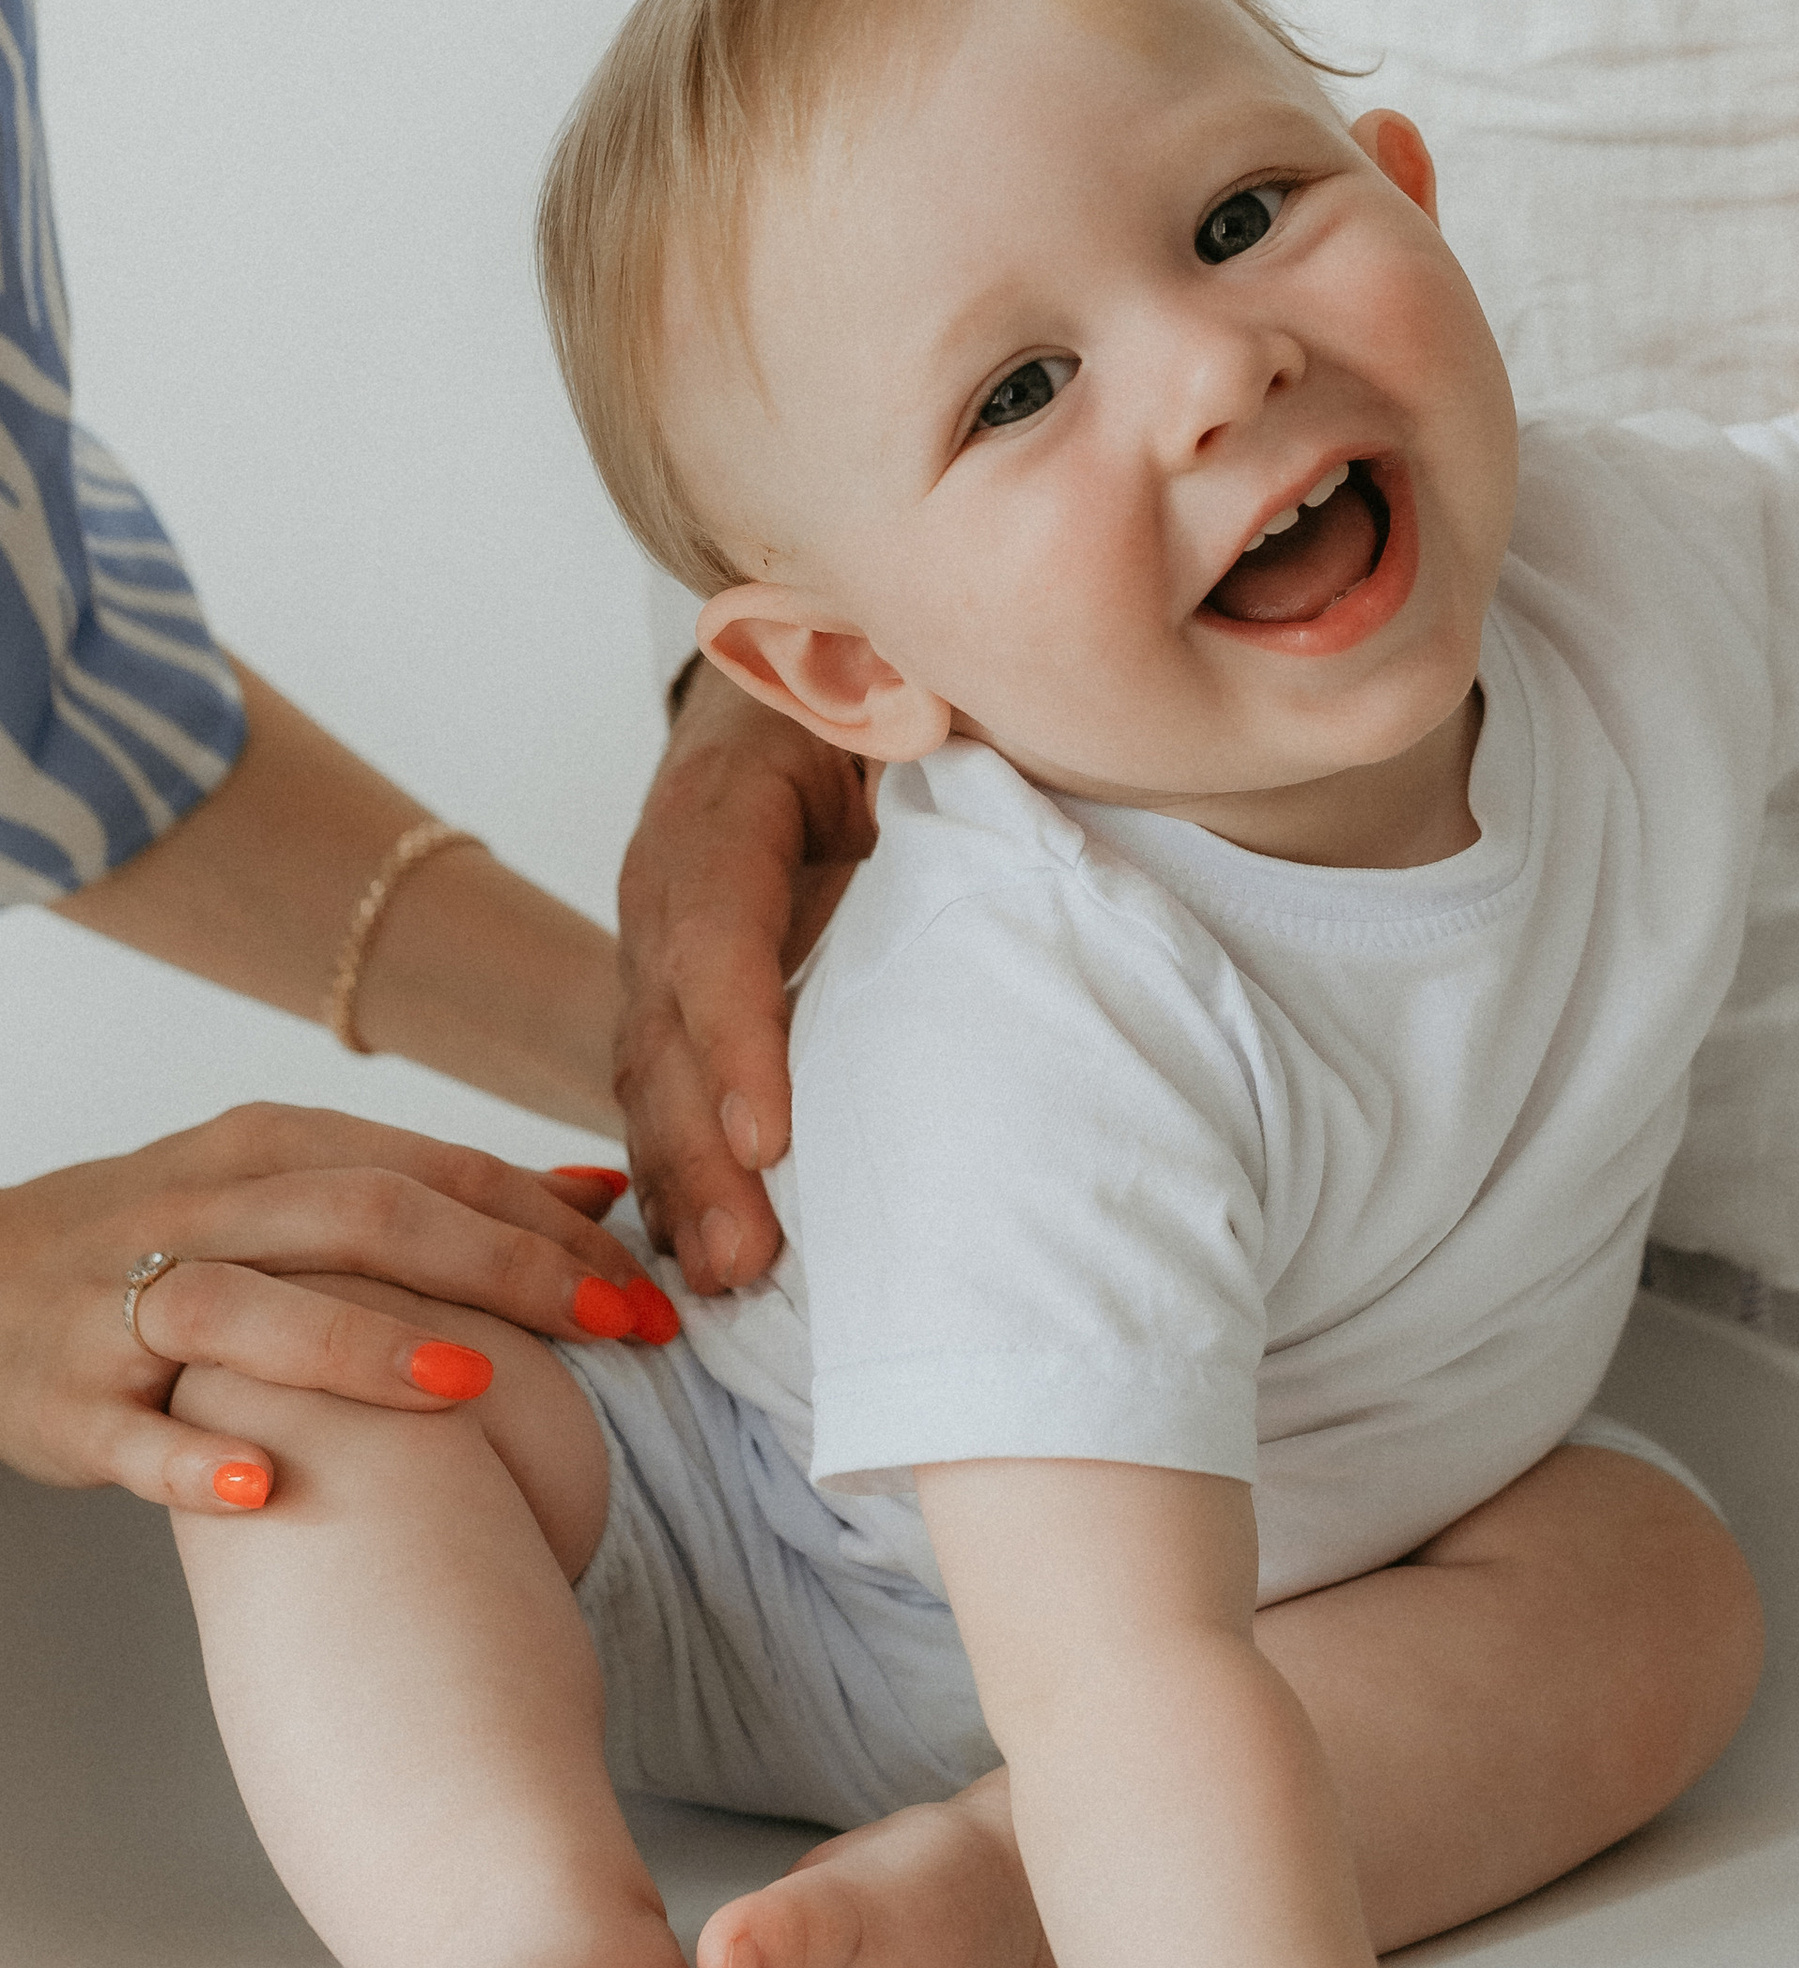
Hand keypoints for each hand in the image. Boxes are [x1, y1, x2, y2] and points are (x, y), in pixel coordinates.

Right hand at [0, 1110, 664, 1514]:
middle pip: (361, 1215)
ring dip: (357, 1342)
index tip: (651, 1282)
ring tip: (467, 1383)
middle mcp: (198, 1210)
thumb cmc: (170, 1246)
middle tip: (620, 1326)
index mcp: (266, 1150)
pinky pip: (131, 1433)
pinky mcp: (65, 1401)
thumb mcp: (289, 1190)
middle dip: (503, 1269)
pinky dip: (196, 1461)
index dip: (548, 1222)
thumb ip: (434, 1191)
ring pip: (241, 1305)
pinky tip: (268, 1488)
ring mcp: (121, 1305)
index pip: (431, 1169)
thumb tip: (597, 1191)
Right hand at [614, 667, 871, 1289]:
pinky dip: (674, 1181)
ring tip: (724, 1282)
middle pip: (666, 1025)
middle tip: (744, 1256)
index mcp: (720, 805)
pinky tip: (698, 1264)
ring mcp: (657, 953)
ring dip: (680, 1185)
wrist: (796, 684)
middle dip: (699, 1151)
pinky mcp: (675, 1006)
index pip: (713, 924)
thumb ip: (923, 738)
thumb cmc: (869, 690)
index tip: (769, 1134)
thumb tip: (980, 784)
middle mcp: (667, 886)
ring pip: (649, 1075)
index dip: (734, 1032)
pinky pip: (660, 1095)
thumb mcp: (895, 693)